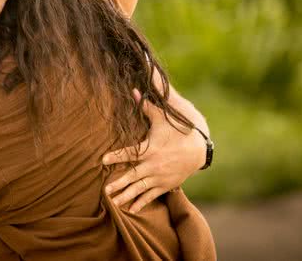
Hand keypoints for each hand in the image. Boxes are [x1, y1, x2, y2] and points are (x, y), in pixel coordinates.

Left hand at [103, 89, 205, 212]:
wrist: (198, 149)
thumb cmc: (177, 131)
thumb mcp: (163, 118)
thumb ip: (146, 107)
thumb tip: (134, 90)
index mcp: (151, 149)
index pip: (130, 153)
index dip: (116, 156)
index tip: (103, 160)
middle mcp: (154, 165)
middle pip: (133, 176)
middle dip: (119, 184)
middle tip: (106, 191)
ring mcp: (160, 177)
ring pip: (140, 189)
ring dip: (127, 196)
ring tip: (114, 203)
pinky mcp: (166, 185)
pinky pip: (152, 196)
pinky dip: (141, 203)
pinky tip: (131, 210)